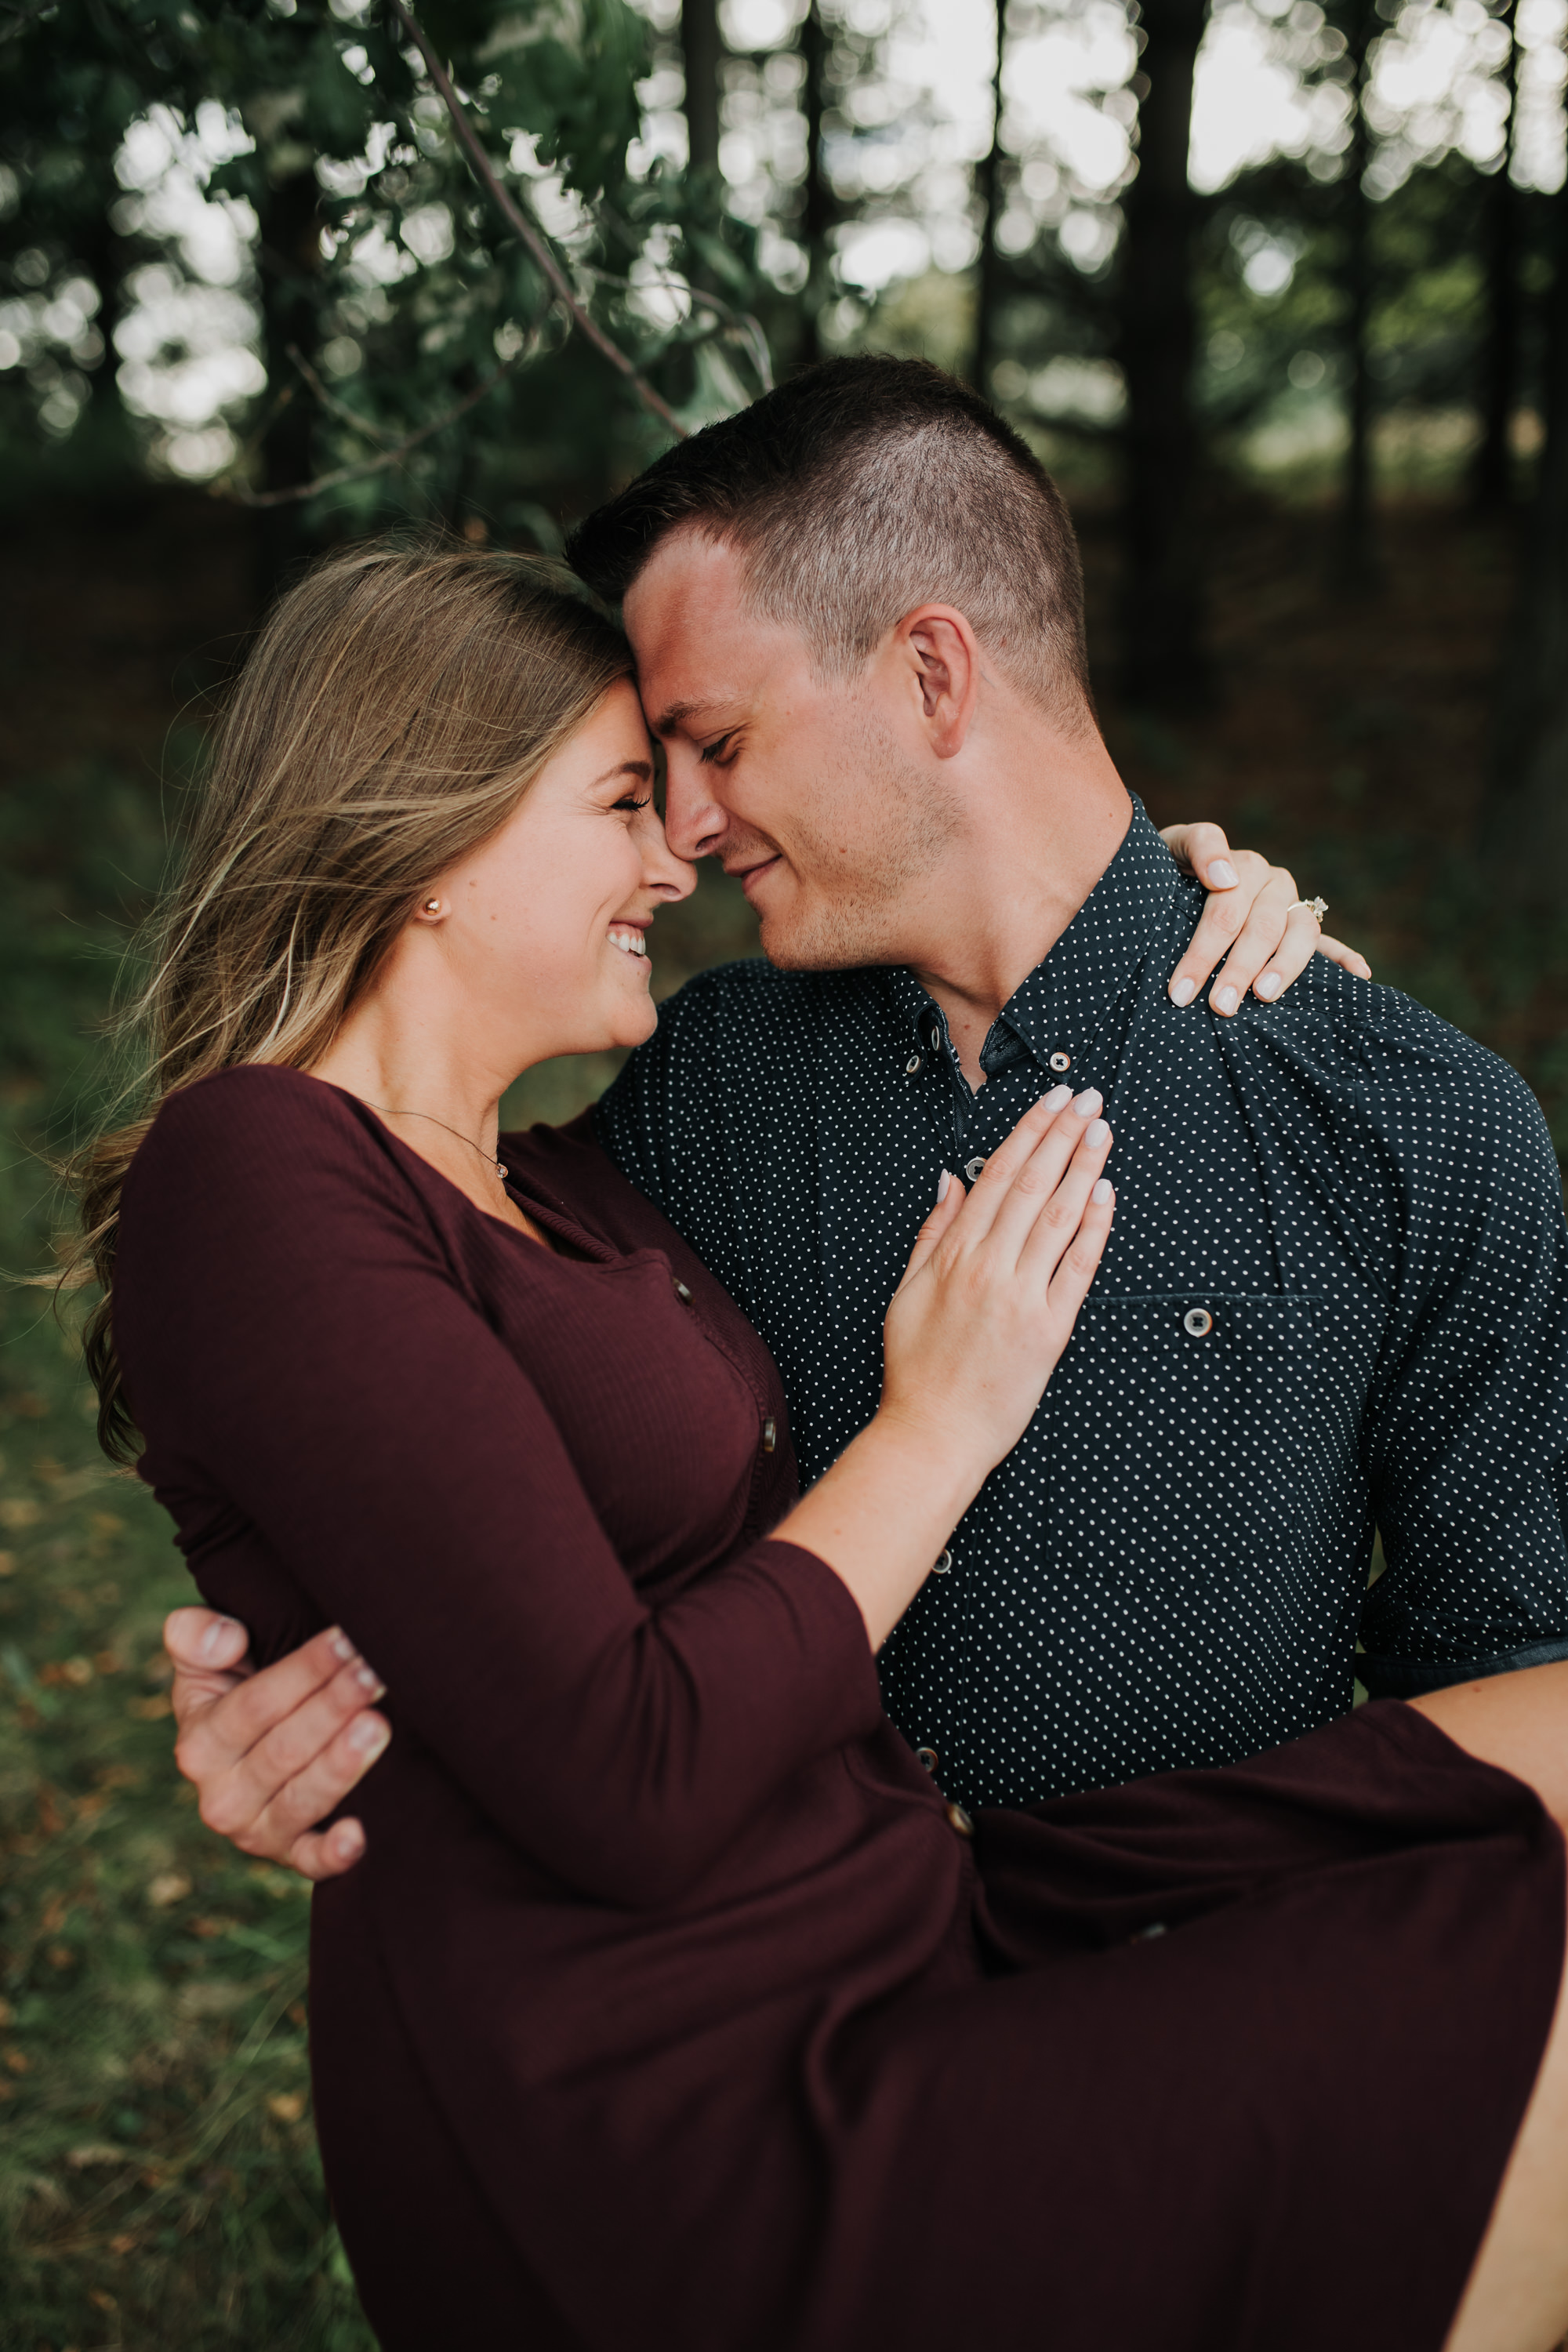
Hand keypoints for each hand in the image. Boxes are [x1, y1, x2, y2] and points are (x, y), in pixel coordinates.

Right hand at [165, 1607, 388, 1880]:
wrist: (257, 1743)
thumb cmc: (237, 1688)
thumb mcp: (205, 1659)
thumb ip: (194, 1636)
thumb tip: (227, 1641)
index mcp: (199, 1744)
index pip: (256, 1704)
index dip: (304, 1671)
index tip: (347, 1638)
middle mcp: (221, 1796)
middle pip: (285, 1748)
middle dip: (335, 1706)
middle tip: (377, 1671)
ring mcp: (256, 1831)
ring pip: (303, 1798)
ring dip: (342, 1763)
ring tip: (378, 1725)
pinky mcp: (290, 1854)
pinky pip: (310, 1861)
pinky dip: (333, 1854)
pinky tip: (359, 1835)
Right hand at [778, 1087, 1114, 1651]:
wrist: (933, 1433)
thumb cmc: (916, 1368)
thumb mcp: (907, 1292)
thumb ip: (933, 1233)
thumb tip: (950, 1180)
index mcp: (953, 1255)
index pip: (998, 1176)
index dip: (1029, 1132)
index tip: (1052, 1100)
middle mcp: (989, 1267)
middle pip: (1033, 1185)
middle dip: (1063, 1134)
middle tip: (1088, 1097)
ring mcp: (1022, 1296)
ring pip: (1059, 1216)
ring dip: (1083, 1166)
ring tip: (1103, 1129)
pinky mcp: (1050, 1328)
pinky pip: (1078, 1267)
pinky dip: (1093, 1226)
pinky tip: (1105, 1192)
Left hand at [1160, 821, 1371, 1015]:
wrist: (1175, 874)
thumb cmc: (1168, 868)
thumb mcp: (1172, 846)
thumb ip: (1199, 846)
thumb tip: (1225, 877)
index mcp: (1245, 867)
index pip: (1227, 909)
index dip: (1204, 950)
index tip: (1181, 990)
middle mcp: (1274, 885)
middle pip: (1262, 928)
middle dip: (1238, 970)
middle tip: (1219, 1007)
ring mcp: (1292, 907)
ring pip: (1301, 935)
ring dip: (1286, 967)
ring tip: (1264, 996)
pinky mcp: (1303, 927)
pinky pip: (1329, 942)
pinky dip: (1345, 958)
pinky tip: (1360, 975)